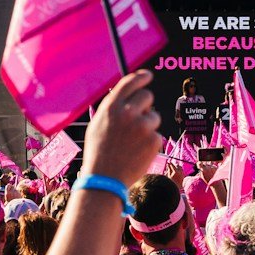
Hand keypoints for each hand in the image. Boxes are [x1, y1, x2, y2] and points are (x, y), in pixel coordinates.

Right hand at [80, 72, 161, 186]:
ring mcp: (142, 127)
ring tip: (133, 143)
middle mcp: (127, 113)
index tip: (147, 75)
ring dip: (147, 125)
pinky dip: (149, 143)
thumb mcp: (98, 125)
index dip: (141, 76)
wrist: (105, 179)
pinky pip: (156, 134)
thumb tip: (128, 93)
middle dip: (145, 104)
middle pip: (147, 95)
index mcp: (111, 107)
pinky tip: (137, 153)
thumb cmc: (99, 152)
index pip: (130, 82)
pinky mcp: (154, 140)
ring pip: (153, 116)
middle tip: (140, 115)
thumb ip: (113, 108)